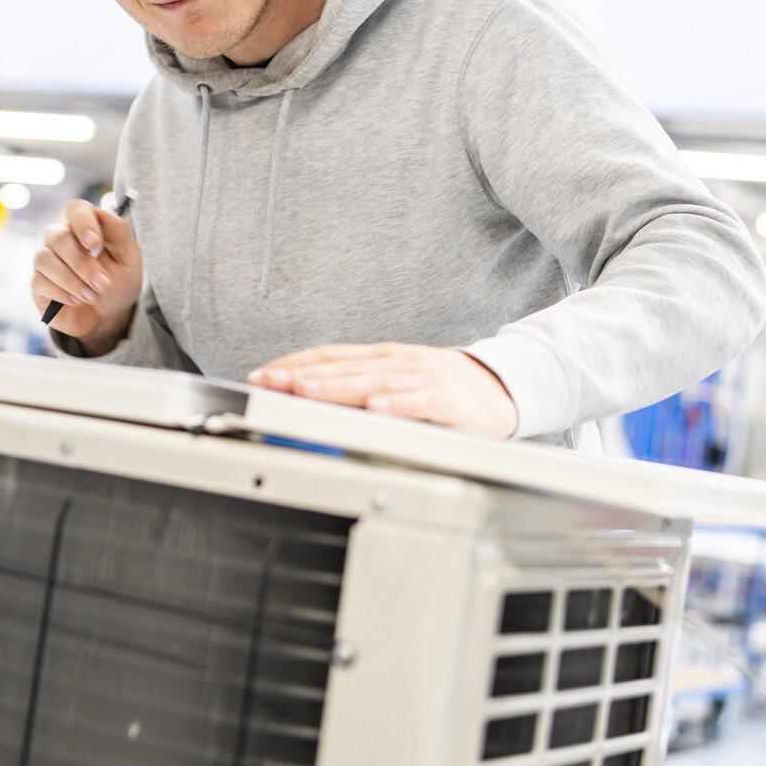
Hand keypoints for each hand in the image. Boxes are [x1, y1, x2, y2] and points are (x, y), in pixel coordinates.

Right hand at [32, 199, 141, 353]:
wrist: (110, 314)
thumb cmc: (118, 280)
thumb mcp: (129, 257)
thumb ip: (118, 231)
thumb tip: (101, 213)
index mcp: (84, 227)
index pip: (75, 209)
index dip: (82, 222)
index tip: (95, 243)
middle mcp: (60, 239)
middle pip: (58, 236)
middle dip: (82, 263)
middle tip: (103, 283)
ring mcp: (46, 261)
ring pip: (44, 258)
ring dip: (71, 280)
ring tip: (93, 296)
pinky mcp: (38, 285)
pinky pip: (40, 282)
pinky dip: (62, 293)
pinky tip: (78, 301)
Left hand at [247, 344, 517, 436]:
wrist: (505, 389)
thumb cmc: (444, 390)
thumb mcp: (397, 382)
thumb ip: (359, 388)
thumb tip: (307, 398)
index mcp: (383, 357)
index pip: (330, 356)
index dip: (294, 364)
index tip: (261, 375)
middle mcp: (399, 362)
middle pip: (344, 367)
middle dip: (302, 376)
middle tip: (270, 383)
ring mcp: (425, 377)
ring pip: (375, 381)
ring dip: (338, 386)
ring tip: (307, 391)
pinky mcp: (451, 399)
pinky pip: (421, 401)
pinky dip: (398, 404)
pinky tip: (376, 408)